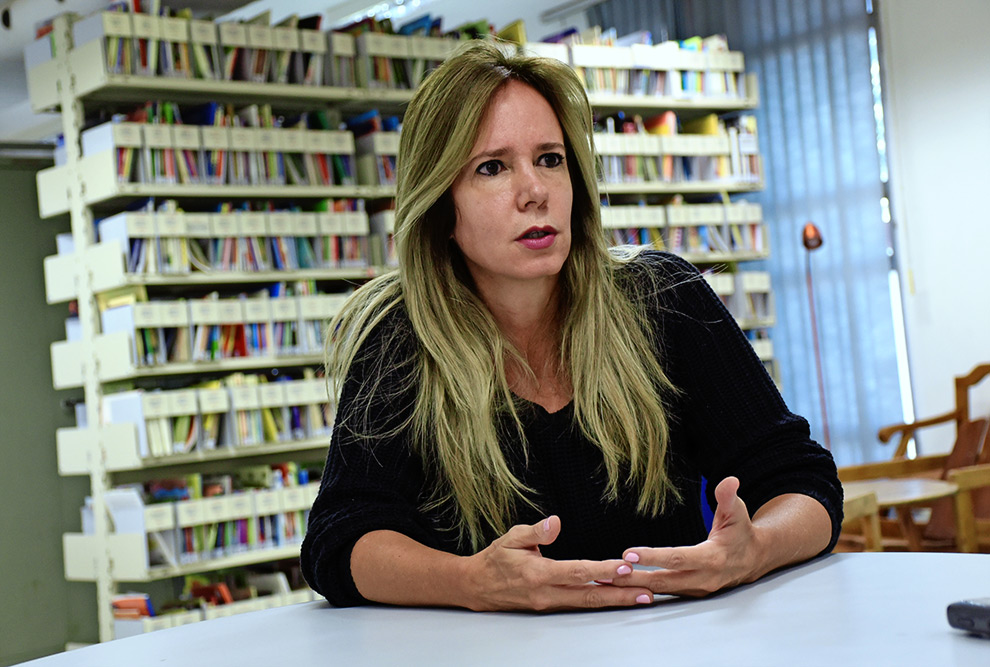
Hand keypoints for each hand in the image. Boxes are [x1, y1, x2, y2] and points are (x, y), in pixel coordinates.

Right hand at [462, 515, 654, 611]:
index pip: (577, 572)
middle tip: (646, 592)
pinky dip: (600, 601)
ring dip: (615, 600)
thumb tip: (555, 522)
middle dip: (620, 594)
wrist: (476, 586)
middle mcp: (546, 593)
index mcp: (538, 574)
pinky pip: (579, 604)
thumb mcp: (511, 538)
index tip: (623, 567)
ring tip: (641, 597)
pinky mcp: (550, 607)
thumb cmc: (495, 560)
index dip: (601, 571)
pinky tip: (616, 597)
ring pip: (587, 603)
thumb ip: (536, 531)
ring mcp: (549, 603)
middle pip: (589, 595)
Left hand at [611, 476, 767, 597]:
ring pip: (662, 590)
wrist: (753, 558)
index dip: (652, 557)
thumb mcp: (738, 512)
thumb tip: (729, 480)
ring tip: (608, 579)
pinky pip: (665, 592)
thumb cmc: (741, 531)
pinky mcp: (691, 593)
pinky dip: (644, 589)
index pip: (677, 558)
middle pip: (663, 580)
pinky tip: (624, 584)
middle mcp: (703, 578)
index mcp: (712, 558)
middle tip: (608, 572)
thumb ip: (729, 497)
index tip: (628, 553)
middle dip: (634, 578)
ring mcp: (697, 589)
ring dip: (634, 586)